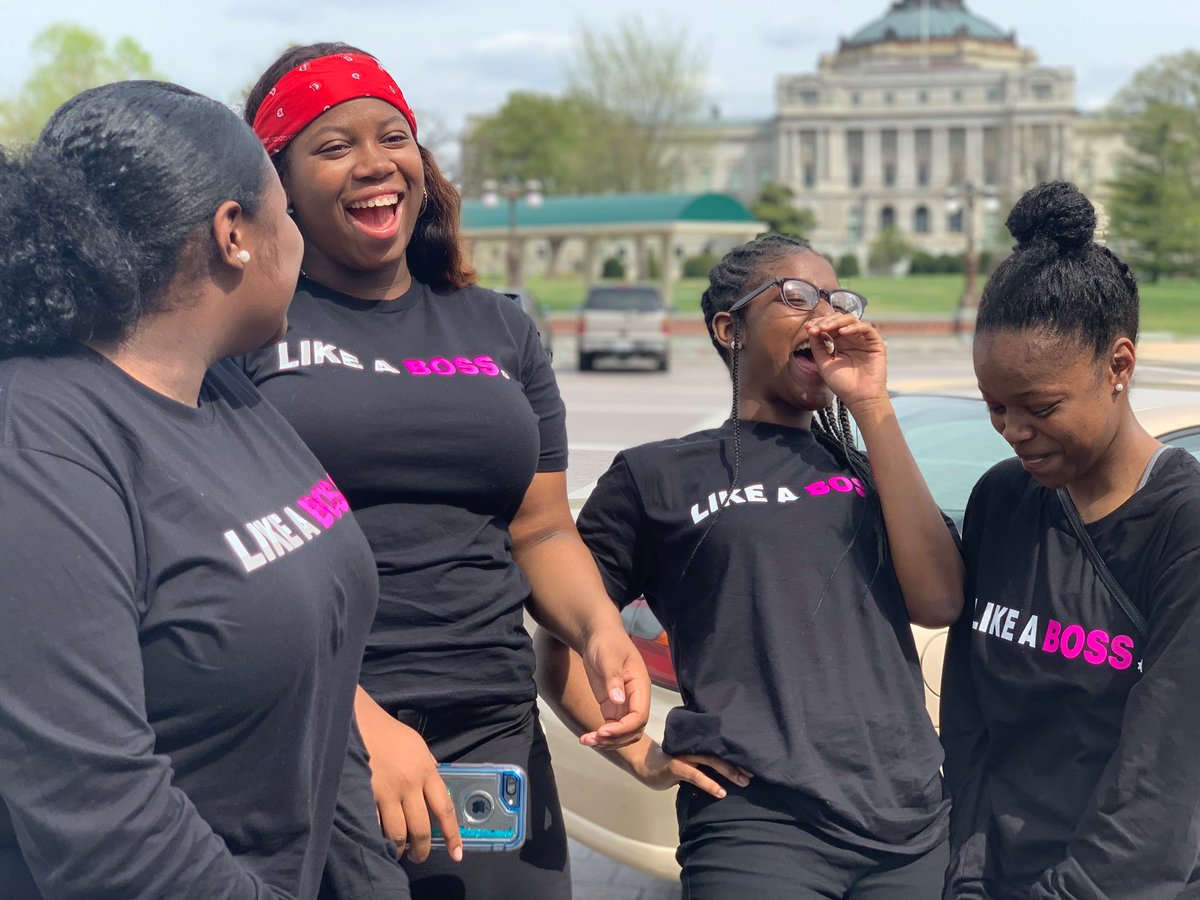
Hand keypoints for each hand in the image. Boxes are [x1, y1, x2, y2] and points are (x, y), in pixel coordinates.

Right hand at [355, 698, 462, 862]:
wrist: (358, 721)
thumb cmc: (387, 732)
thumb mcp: (417, 746)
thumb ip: (427, 768)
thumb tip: (435, 788)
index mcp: (426, 770)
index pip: (445, 809)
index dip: (453, 835)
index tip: (457, 853)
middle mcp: (410, 784)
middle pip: (422, 829)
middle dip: (422, 850)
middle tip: (419, 857)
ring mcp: (386, 792)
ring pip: (398, 834)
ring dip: (399, 849)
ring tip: (398, 852)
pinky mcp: (365, 796)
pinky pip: (374, 826)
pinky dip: (377, 837)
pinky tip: (378, 840)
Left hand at [578, 625, 650, 749]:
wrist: (598, 637)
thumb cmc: (607, 643)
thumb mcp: (609, 657)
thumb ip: (614, 678)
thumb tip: (618, 700)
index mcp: (640, 687)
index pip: (639, 716)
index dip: (624, 728)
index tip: (604, 731)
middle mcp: (635, 699)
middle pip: (633, 730)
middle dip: (615, 739)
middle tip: (593, 738)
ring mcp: (624, 705)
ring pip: (623, 733)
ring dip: (608, 741)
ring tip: (587, 740)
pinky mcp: (612, 708)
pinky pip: (612, 728)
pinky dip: (601, 736)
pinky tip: (587, 737)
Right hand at [626, 738, 752, 798]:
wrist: (645, 764)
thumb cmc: (671, 766)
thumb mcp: (691, 765)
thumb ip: (706, 767)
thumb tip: (730, 774)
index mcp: (699, 745)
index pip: (721, 748)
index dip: (738, 755)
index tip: (756, 762)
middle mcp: (694, 747)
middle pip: (720, 752)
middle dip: (738, 763)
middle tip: (754, 773)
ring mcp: (685, 755)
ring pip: (711, 761)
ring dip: (729, 771)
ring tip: (744, 781)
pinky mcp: (676, 766)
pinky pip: (696, 775)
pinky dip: (710, 783)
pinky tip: (721, 792)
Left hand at [806, 313, 888, 409]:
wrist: (859, 398)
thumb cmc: (842, 384)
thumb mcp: (824, 363)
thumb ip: (817, 346)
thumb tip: (811, 329)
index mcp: (839, 343)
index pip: (829, 326)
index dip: (818, 324)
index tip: (808, 327)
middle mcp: (851, 339)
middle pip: (839, 320)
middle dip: (826, 321)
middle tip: (816, 327)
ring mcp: (863, 340)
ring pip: (851, 320)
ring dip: (837, 321)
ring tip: (825, 328)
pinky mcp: (876, 343)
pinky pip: (866, 328)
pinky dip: (853, 327)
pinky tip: (842, 333)